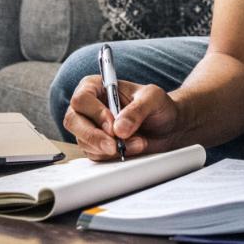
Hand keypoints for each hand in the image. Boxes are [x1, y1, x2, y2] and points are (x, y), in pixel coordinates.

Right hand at [62, 75, 181, 160]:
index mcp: (96, 87)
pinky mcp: (97, 146)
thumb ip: (137, 110)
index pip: (81, 99)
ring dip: (110, 148)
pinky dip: (113, 156)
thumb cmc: (159, 106)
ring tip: (138, 142)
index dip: (95, 114)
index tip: (113, 125)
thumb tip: (118, 129)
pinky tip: (133, 148)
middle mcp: (89, 107)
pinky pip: (95, 155)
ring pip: (83, 141)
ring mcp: (91, 127)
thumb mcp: (153, 99)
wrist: (170, 126)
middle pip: (73, 121)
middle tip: (114, 146)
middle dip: (93, 136)